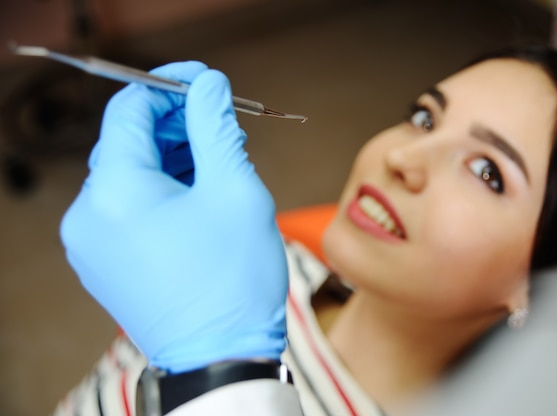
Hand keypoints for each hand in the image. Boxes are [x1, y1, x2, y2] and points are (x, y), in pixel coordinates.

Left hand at [60, 62, 287, 372]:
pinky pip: (126, 208)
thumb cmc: (233, 280)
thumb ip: (216, 127)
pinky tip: (196, 195)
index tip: (204, 84)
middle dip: (175, 126)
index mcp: (115, 192)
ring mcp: (91, 243)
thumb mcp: (235, 190)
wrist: (221, 358)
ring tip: (217, 163)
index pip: (130, 109)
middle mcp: (88, 216)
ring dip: (171, 159)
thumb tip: (209, 85)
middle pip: (127, 142)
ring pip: (128, 176)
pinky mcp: (104, 262)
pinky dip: (159, 191)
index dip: (169, 86)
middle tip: (220, 125)